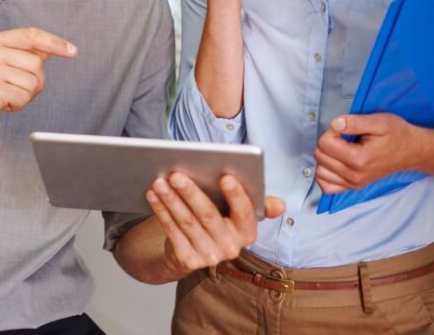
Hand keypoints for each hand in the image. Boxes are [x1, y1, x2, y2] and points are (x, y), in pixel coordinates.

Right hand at [0, 27, 75, 144]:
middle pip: (36, 63)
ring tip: (6, 96)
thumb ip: (23, 55)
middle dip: (34, 82)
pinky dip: (17, 105)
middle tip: (15, 89)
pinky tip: (2, 104)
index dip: (54, 42)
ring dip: (24, 95)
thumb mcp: (1, 66)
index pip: (31, 35)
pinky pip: (23, 97)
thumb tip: (49, 49)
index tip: (72, 51)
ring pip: (32, 82)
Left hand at [147, 172, 284, 275]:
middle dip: (191, 193)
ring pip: (186, 222)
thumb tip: (280, 205)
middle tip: (176, 174)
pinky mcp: (187, 260)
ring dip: (170, 200)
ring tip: (159, 181)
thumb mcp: (238, 214)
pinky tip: (152, 195)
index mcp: (247, 233)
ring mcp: (208, 256)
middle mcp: (231, 248)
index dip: (236, 196)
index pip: (245, 213)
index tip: (225, 176)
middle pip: (208, 216)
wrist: (194, 252)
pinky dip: (161, 211)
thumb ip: (257, 204)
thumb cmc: (219, 222)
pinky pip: (172, 230)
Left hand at [314, 113, 416, 193]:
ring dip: (325, 157)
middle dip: (328, 142)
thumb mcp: (380, 121)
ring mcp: (354, 183)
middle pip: (320, 156)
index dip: (332, 131)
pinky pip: (327, 186)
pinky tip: (334, 163)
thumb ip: (355, 122)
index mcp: (359, 159)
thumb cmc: (398, 135)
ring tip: (340, 149)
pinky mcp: (354, 187)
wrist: (413, 151)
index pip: (324, 144)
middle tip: (345, 137)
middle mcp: (354, 175)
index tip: (345, 129)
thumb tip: (334, 124)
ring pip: (320, 171)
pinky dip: (326, 174)